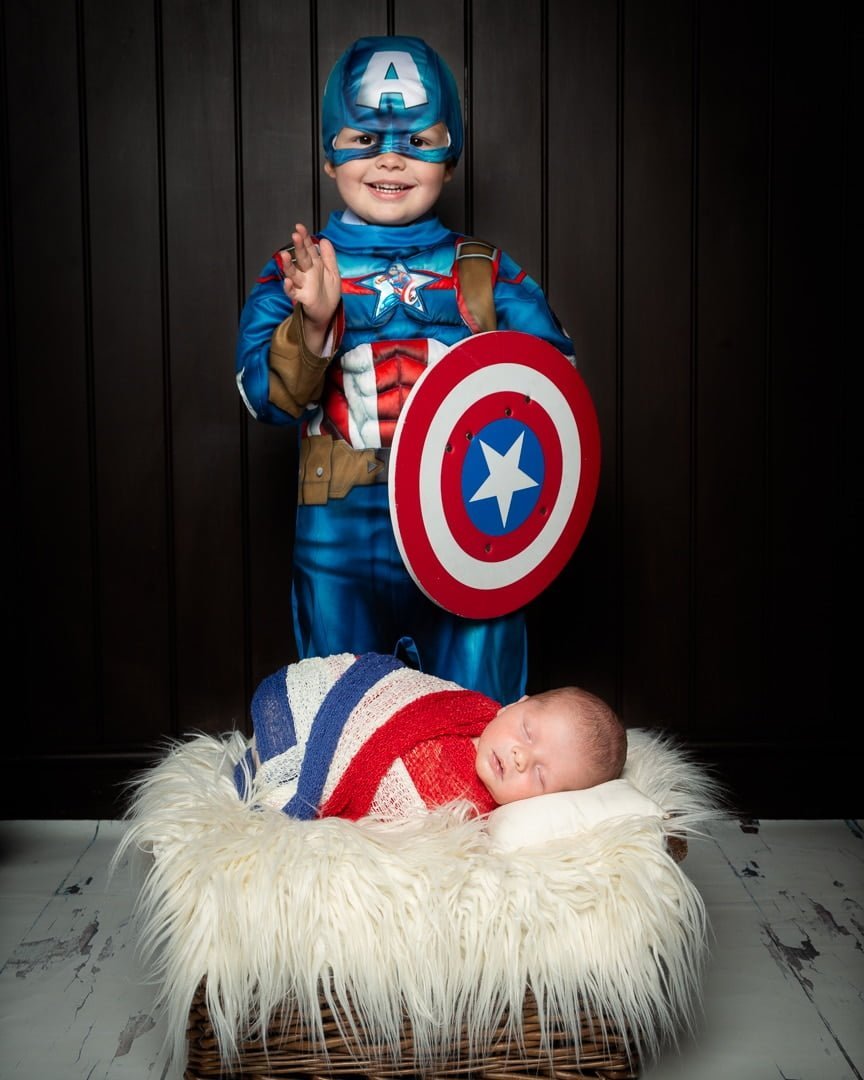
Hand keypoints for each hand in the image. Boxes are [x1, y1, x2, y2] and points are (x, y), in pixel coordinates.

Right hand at [279, 223, 340, 344]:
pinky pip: (293, 293)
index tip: (300, 227)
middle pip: (301, 258)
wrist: (327, 313)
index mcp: (315, 265)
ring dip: (288, 265)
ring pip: (293, 273)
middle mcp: (307, 273)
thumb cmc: (328, 293)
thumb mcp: (333, 272)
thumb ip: (329, 257)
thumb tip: (324, 240)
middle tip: (295, 235)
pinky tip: (287, 282)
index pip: (309, 249)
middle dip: (298, 247)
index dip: (305, 238)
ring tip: (284, 255)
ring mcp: (303, 285)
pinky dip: (289, 288)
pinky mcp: (303, 298)